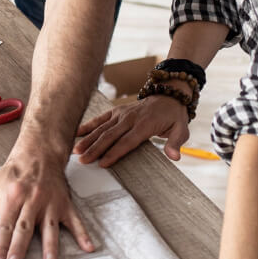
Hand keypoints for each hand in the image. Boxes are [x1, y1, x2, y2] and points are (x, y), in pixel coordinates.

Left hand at [0, 146, 94, 258]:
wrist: (39, 154)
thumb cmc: (14, 173)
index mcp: (12, 196)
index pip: (4, 225)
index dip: (1, 245)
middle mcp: (32, 200)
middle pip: (24, 228)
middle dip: (19, 248)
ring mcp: (50, 203)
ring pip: (49, 228)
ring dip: (50, 246)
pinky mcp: (64, 204)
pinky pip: (75, 221)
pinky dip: (83, 234)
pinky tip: (87, 247)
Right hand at [72, 93, 189, 166]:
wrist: (169, 95)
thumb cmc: (173, 117)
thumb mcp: (181, 129)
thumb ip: (175, 143)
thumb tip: (174, 157)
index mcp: (144, 125)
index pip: (127, 142)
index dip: (114, 153)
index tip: (103, 163)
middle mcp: (130, 118)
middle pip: (110, 136)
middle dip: (95, 149)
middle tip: (83, 161)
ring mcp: (121, 113)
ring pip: (102, 128)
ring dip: (88, 139)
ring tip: (76, 150)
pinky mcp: (116, 111)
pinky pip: (100, 119)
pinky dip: (88, 125)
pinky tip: (76, 133)